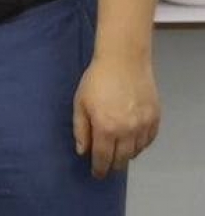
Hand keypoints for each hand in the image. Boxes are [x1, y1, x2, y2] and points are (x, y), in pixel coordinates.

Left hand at [72, 54, 160, 177]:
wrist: (124, 61)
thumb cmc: (96, 80)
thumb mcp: (80, 103)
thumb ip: (80, 129)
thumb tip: (82, 151)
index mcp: (105, 128)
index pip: (103, 158)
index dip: (99, 169)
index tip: (97, 174)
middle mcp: (127, 131)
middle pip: (121, 159)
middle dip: (113, 165)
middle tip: (107, 165)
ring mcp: (143, 126)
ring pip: (136, 152)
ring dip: (126, 155)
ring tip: (118, 152)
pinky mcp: (155, 119)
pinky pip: (148, 141)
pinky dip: (140, 145)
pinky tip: (132, 142)